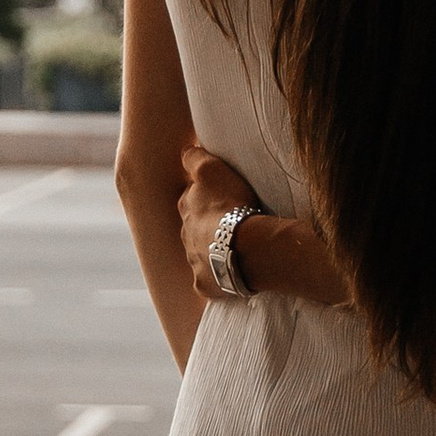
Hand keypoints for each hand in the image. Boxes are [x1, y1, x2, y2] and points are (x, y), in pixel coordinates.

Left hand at [179, 145, 258, 297]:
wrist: (250, 249)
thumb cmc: (233, 207)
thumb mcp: (213, 170)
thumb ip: (195, 158)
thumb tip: (184, 152)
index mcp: (186, 208)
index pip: (191, 198)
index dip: (206, 196)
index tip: (221, 196)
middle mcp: (185, 235)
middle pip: (195, 227)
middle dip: (208, 225)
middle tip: (231, 222)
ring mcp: (194, 262)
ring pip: (202, 254)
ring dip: (214, 250)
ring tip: (237, 247)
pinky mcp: (205, 284)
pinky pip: (211, 280)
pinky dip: (219, 277)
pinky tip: (234, 272)